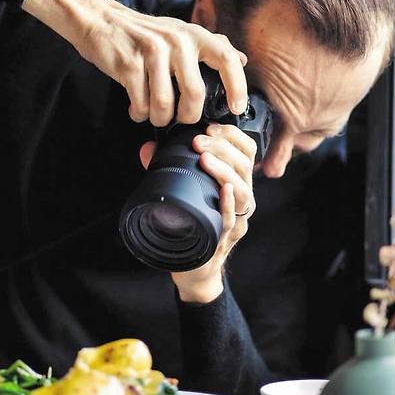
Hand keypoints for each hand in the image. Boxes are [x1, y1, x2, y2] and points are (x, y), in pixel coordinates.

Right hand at [23, 0, 247, 126]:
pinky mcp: (129, 65)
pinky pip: (141, 104)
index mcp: (194, 34)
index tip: (236, 108)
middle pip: (194, 94)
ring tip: (153, 114)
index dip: (237, 87)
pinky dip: (139, 113)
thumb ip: (211, 45)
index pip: (226, 59)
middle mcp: (177, 41)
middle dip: (188, 116)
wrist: (101, 20)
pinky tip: (136, 109)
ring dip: (159, 118)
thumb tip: (242, 59)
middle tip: (181, 119)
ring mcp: (152, 52)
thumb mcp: (181, 32)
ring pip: (165, 105)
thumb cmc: (144, 33)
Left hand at [140, 123, 256, 303]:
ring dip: (225, 171)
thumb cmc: (190, 225)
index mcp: (235, 182)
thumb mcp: (180, 192)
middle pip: (245, 166)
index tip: (210, 127)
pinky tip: (224, 191)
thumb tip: (147, 149)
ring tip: (205, 159)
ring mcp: (236, 219)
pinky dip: (229, 204)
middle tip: (199, 140)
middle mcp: (242, 199)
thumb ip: (166, 169)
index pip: (246, 151)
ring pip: (243, 191)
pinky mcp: (225, 238)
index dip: (232, 135)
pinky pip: (231, 220)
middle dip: (223, 147)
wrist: (192, 267)